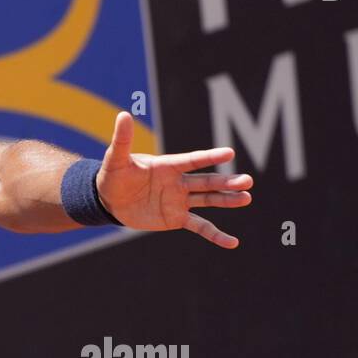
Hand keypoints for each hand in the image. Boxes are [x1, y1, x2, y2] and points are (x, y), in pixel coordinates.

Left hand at [95, 112, 252, 248]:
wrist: (109, 201)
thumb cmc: (113, 176)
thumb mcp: (116, 159)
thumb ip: (123, 140)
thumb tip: (123, 114)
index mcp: (168, 165)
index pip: (192, 160)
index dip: (209, 157)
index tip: (229, 153)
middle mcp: (178, 182)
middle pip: (207, 182)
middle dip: (226, 182)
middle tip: (248, 181)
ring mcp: (180, 200)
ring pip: (208, 200)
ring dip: (227, 200)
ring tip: (246, 198)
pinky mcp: (177, 218)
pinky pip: (200, 227)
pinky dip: (215, 235)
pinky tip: (232, 243)